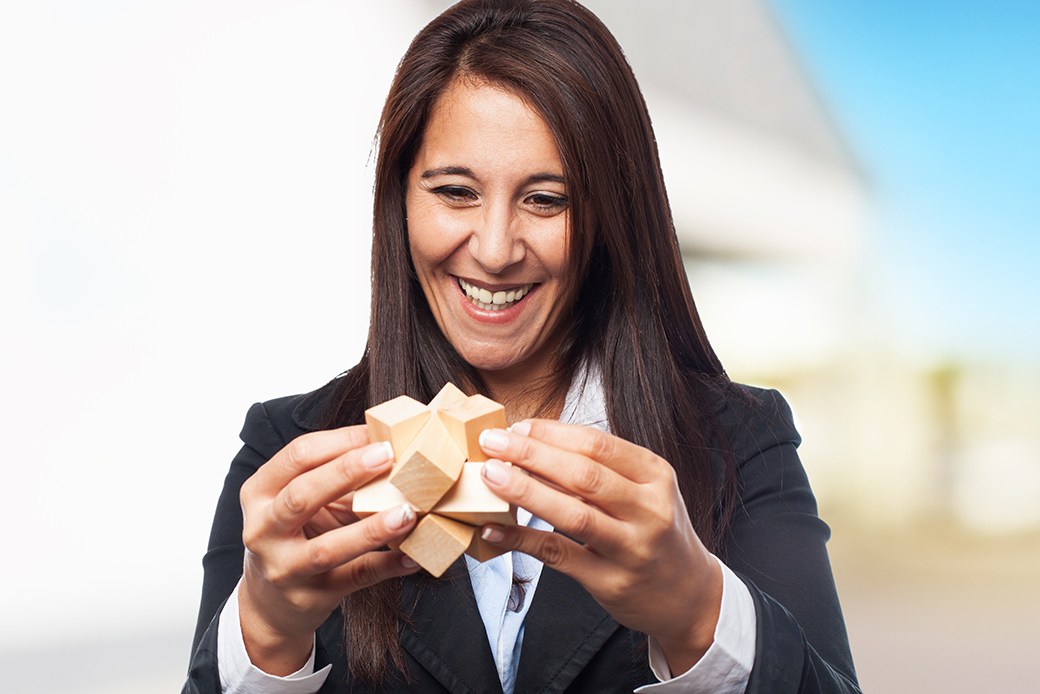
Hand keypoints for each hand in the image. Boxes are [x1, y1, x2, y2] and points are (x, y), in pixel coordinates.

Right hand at [237, 425, 420, 674]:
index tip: (378, 434)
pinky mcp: (310, 596)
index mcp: (259, 493)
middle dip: (346, 472)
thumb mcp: (297, 502)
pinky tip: (413, 556)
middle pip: (301, 495)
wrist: (269, 602)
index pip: (296, 457)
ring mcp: (284, 568)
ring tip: (407, 513)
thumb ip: (332, 477)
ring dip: (371, 530)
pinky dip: (387, 566)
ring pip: (326, 549)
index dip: (339, 442)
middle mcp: (263, 530)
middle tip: (388, 456)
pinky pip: (354, 578)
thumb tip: (389, 447)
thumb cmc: (293, 535)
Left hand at [476, 420, 721, 673]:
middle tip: (493, 442)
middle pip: (584, 475)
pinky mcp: (611, 582)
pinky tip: (494, 529)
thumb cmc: (655, 531)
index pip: (598, 444)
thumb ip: (601, 469)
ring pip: (574, 515)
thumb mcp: (645, 491)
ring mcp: (632, 549)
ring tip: (491, 476)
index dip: (552, 433)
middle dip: (532, 454)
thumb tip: (532, 444)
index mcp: (656, 476)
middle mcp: (650, 510)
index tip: (517, 426)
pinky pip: (560, 556)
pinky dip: (523, 539)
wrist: (688, 594)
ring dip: (526, 492)